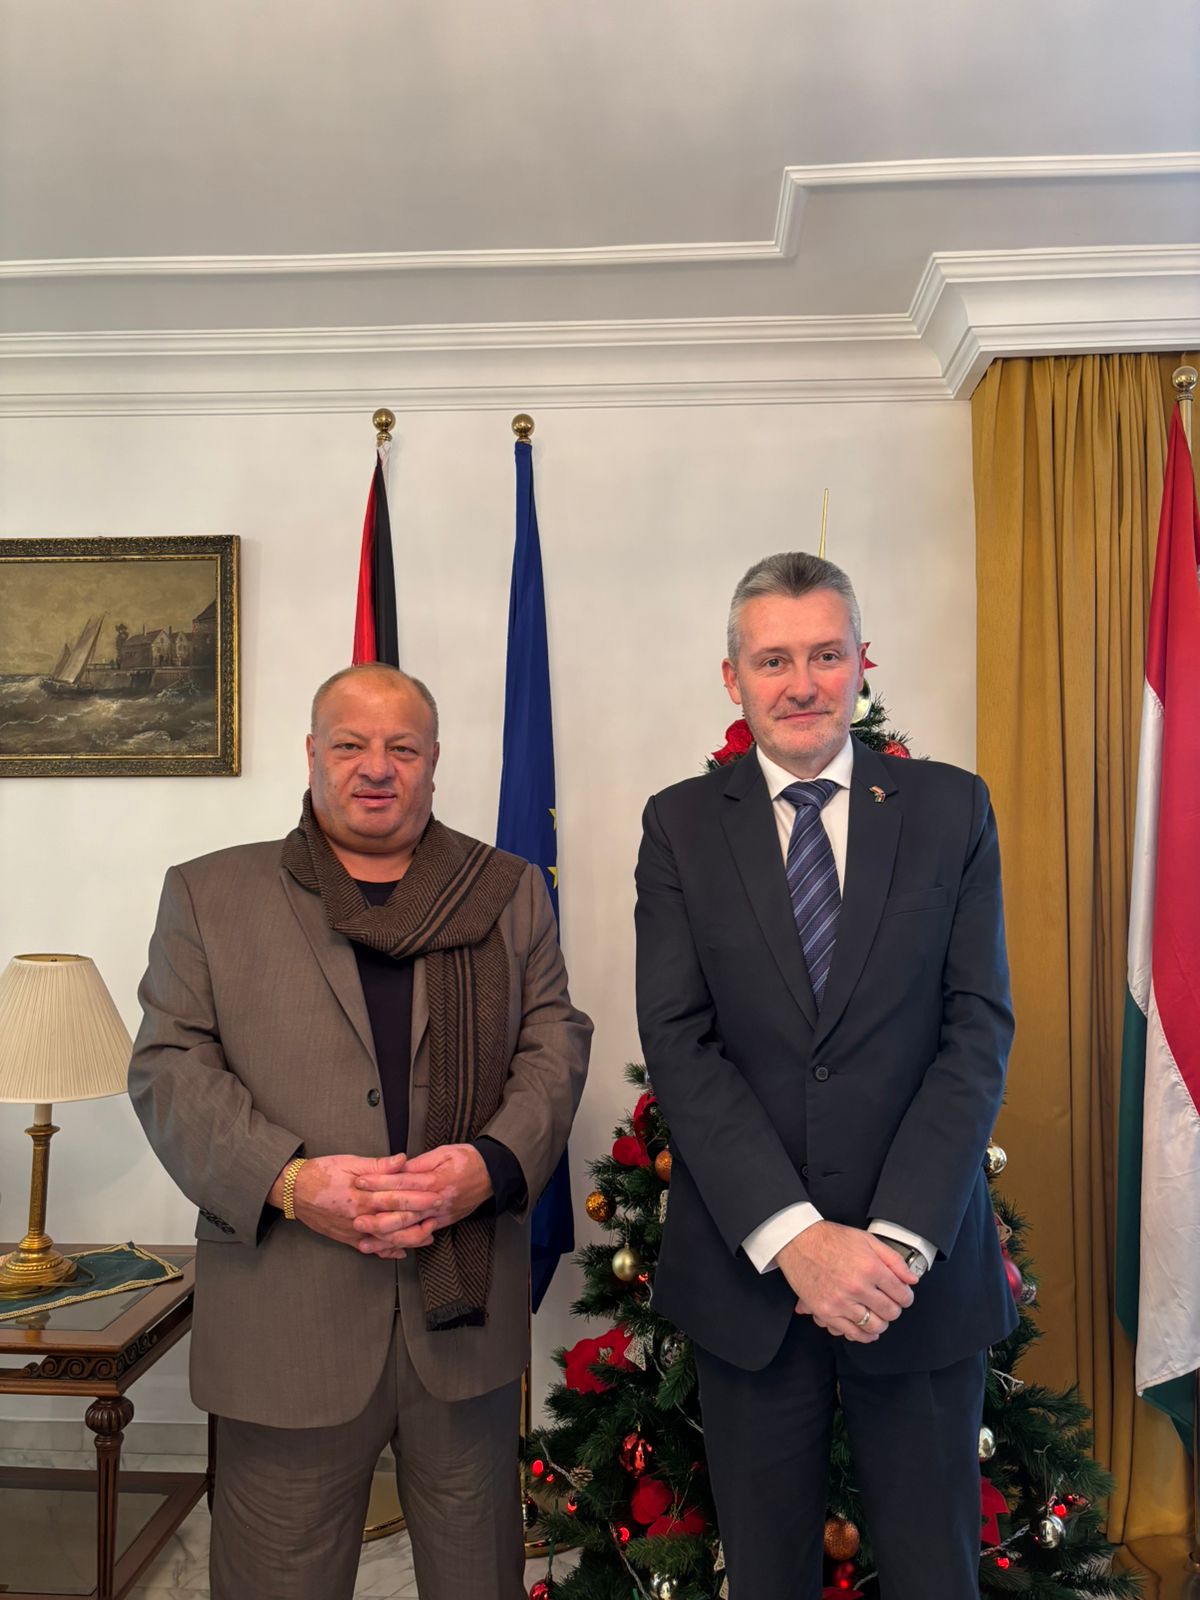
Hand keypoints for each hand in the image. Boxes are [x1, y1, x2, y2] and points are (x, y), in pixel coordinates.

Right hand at [268, 1153, 436, 1258]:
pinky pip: (370, 1248)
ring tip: (428, 1234)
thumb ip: (378, 1165)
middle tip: (440, 1213)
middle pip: (396, 1221)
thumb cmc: (322, 1173)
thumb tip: (403, 1160)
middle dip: (421, 1217)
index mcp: (362, 1195)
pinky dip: (387, 1251)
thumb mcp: (350, 1162)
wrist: (293, 1191)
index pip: (397, 1197)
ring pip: (386, 1239)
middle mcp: (359, 1217)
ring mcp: (353, 1231)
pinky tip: (401, 1251)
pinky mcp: (346, 1238)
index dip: (420, 1197)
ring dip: (409, 1238)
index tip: (437, 1194)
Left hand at [350, 1143, 493, 1254]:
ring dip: (385, 1238)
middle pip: (402, 1213)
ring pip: (408, 1231)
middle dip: (377, 1218)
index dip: (379, 1182)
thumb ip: (418, 1163)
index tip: (360, 1181)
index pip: (401, 1182)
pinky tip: (387, 1249)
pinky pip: (419, 1237)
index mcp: (434, 1180)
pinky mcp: (442, 1223)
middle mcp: (436, 1202)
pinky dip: (402, 1244)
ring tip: (364, 1242)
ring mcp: (439, 1216)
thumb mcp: (443, 1153)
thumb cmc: (467, 1159)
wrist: (492, 1174)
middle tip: (356, 1219)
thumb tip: (397, 1168)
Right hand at [776, 1221, 917, 1342]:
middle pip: (890, 1312)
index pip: (901, 1294)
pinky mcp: (826, 1312)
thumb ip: (893, 1260)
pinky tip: (866, 1330)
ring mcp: (841, 1302)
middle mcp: (858, 1287)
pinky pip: (851, 1333)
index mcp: (871, 1268)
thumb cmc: (831, 1239)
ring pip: (873, 1326)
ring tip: (878, 1316)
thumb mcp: (867, 1240)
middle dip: (894, 1309)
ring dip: (881, 1323)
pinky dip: (863, 1335)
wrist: (798, 1242)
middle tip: (890, 1304)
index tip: (903, 1296)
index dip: (906, 1297)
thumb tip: (912, 1279)